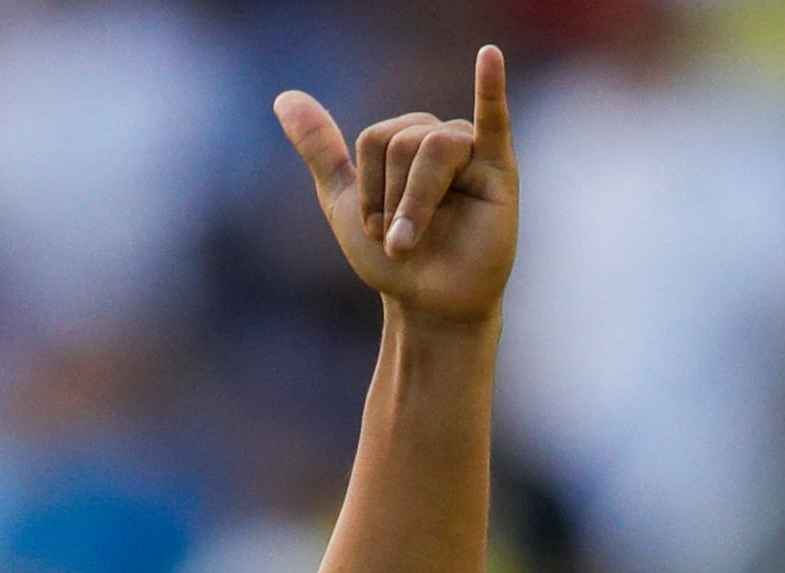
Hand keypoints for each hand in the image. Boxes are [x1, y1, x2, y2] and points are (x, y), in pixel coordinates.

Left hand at [275, 47, 517, 325]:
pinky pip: (495, 122)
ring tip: (412, 241)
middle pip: (401, 140)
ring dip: (413, 202)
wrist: (429, 303)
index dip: (366, 188)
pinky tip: (489, 57)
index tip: (374, 225)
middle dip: (389, 198)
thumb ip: (320, 149)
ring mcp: (473, 152)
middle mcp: (440, 137)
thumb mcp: (344, 201)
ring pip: (432, 147)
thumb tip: (284, 97)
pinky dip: (492, 88)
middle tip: (400, 238)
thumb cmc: (393, 258)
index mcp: (405, 138)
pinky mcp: (500, 172)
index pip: (374, 138)